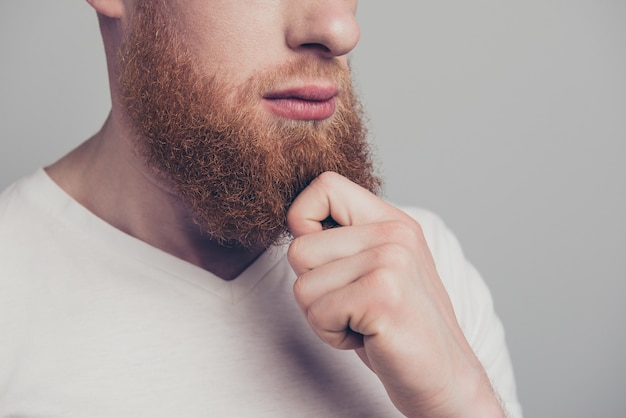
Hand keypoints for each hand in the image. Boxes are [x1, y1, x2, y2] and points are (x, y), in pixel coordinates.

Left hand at [287, 172, 504, 416]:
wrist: (446, 379)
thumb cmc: (398, 327)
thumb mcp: (376, 270)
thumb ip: (345, 240)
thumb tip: (295, 221)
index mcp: (392, 221)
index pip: (324, 186)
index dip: (303, 220)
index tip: (323, 261)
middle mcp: (394, 233)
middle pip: (300, 248)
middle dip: (313, 289)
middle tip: (352, 307)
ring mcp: (390, 261)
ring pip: (303, 285)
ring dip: (323, 316)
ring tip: (363, 322)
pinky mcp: (382, 295)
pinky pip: (317, 313)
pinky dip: (333, 335)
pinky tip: (368, 336)